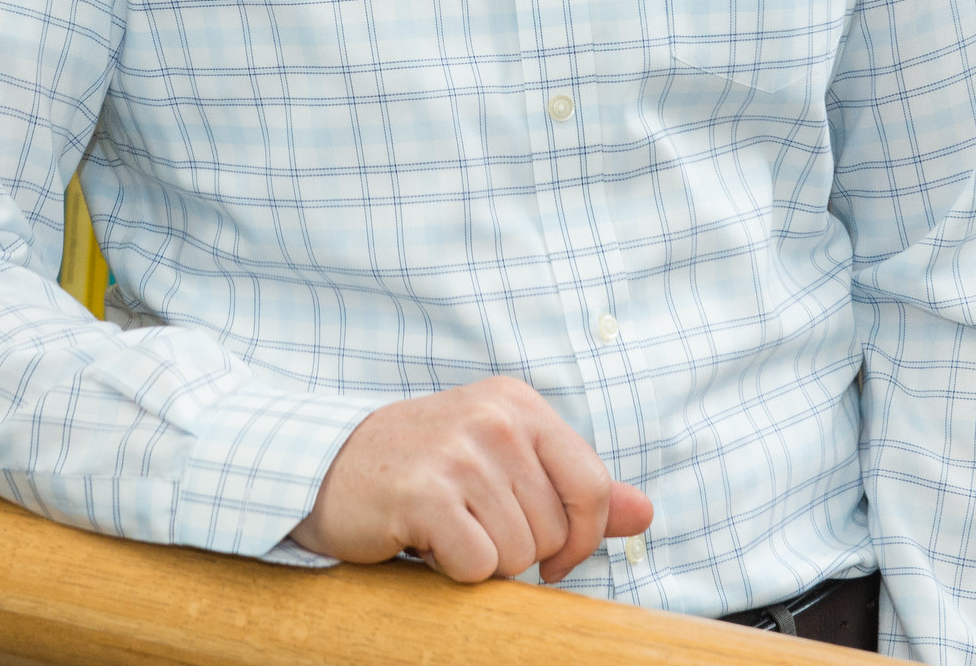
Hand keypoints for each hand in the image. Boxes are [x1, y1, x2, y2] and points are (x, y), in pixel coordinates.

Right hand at [290, 376, 653, 583]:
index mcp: (520, 403)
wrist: (329, 464)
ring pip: (518, 555)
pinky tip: (425, 540)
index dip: (582, 539)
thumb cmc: (426, 467)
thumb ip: (576, 487)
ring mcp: (460, 452)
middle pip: (556, 531)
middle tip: (471, 523)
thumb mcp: (505, 461)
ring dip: (483, 561)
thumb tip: (646, 513)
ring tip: (447, 527)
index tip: (551, 556)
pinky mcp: (425, 493)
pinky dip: (454, 572)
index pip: (593, 487)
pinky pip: (479, 567)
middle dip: (519, 550)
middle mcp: (494, 418)